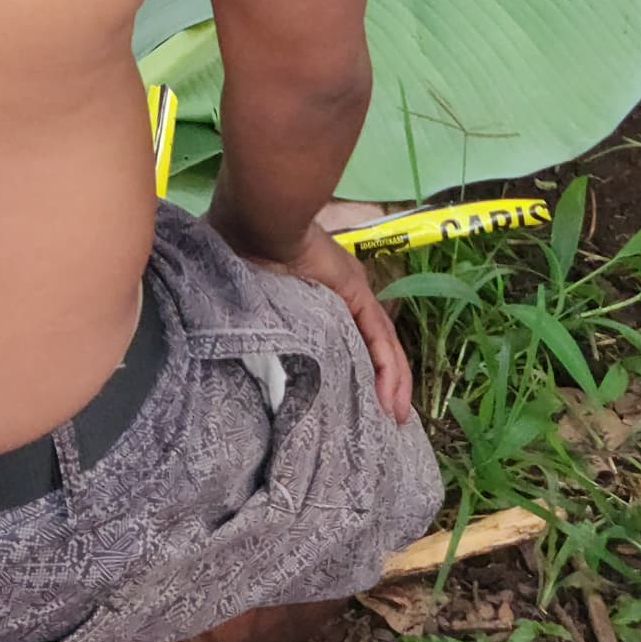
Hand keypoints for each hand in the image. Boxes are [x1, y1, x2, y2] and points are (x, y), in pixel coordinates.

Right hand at [259, 221, 413, 423]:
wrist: (257, 223)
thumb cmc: (245, 258)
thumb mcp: (259, 302)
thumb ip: (267, 324)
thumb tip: (248, 354)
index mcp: (319, 295)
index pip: (346, 339)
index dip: (355, 370)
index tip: (355, 404)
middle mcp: (342, 295)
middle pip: (369, 345)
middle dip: (379, 382)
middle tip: (386, 418)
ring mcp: (353, 293)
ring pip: (381, 346)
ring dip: (391, 383)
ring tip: (395, 417)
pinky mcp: (357, 293)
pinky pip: (379, 338)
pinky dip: (389, 369)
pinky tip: (393, 399)